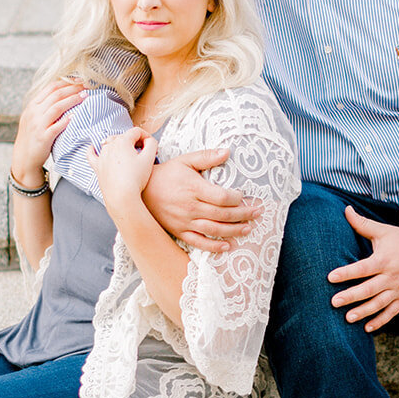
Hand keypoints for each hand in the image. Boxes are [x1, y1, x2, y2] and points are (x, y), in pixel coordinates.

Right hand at [11, 78, 85, 186]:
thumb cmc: (32, 137)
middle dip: (73, 88)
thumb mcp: (33, 118)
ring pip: (57, 107)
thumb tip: (63, 95)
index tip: (79, 81)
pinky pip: (57, 126)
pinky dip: (67, 120)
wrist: (24, 158)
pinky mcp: (43, 137)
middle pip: (56, 95)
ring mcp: (38, 125)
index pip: (50, 88)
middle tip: (87, 86)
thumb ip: (44, 106)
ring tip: (85, 96)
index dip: (66, 82)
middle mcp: (34, 112)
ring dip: (73, 100)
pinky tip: (76, 116)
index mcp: (32, 106)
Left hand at [89, 127, 158, 210]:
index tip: (151, 146)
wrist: (121, 197)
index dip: (146, 136)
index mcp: (122, 141)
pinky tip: (93, 148)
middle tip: (143, 152)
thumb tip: (148, 140)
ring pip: (110, 144)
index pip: (136, 132)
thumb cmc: (135, 179)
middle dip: (135, 141)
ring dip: (120, 145)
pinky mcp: (97, 167)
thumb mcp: (149, 158)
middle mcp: (109, 146)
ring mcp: (102, 156)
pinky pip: (91, 154)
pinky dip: (92, 150)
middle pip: (124, 137)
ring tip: (128, 154)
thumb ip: (151, 144)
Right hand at [142, 151, 259, 251]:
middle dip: (243, 214)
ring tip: (248, 229)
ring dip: (233, 231)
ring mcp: (184, 222)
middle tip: (257, 212)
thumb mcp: (185, 160)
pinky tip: (228, 246)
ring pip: (214, 230)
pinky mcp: (179, 232)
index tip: (244, 196)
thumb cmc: (166, 174)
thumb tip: (227, 151)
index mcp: (193, 188)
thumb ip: (206, 157)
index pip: (221, 197)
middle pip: (222, 214)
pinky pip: (199, 242)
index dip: (236, 198)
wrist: (141, 192)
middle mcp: (190, 207)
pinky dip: (214, 246)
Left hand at [329, 209, 398, 331]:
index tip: (330, 277)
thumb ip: (362, 223)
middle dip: (351, 296)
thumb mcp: (383, 231)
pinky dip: (380, 320)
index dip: (347, 273)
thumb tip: (345, 209)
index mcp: (384, 259)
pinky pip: (392, 312)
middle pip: (369, 289)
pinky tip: (367, 328)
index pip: (362, 268)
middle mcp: (392, 276)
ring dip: (364, 312)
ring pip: (380, 303)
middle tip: (334, 302)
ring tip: (347, 318)